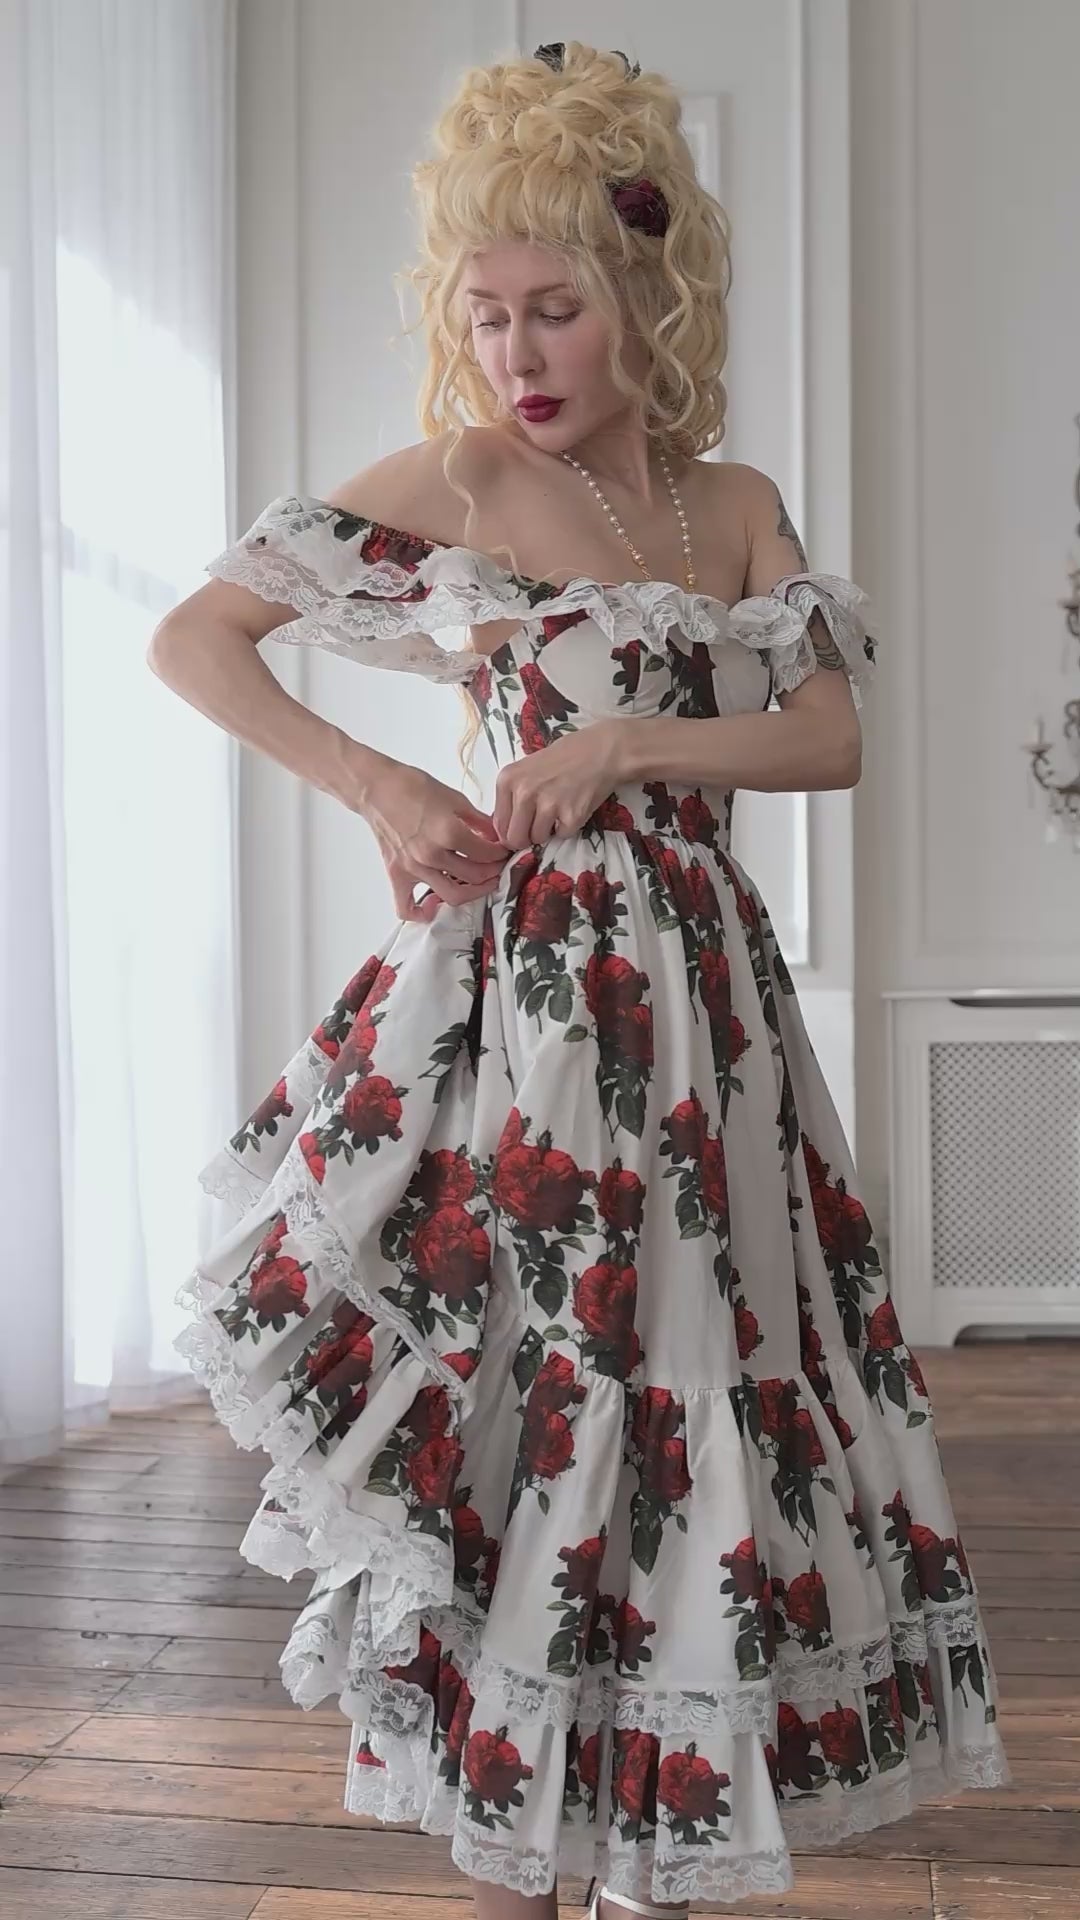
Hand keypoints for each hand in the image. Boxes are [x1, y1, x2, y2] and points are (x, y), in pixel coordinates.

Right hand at [360, 760, 510, 920]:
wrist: (377, 788)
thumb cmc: (412, 787)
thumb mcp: (455, 799)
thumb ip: (479, 822)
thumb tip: (497, 836)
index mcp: (448, 832)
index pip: (487, 854)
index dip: (501, 853)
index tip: (504, 850)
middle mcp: (432, 855)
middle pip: (475, 876)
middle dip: (493, 871)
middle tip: (498, 865)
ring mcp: (414, 868)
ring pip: (452, 896)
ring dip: (472, 892)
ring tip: (480, 882)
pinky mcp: (397, 874)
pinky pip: (407, 907)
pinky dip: (422, 913)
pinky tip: (434, 906)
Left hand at [492, 721, 625, 849]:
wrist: (601, 750)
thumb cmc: (563, 757)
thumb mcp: (527, 769)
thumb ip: (513, 796)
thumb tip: (504, 831)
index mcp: (507, 780)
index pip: (499, 825)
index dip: (511, 830)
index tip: (523, 826)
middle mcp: (524, 792)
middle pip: (515, 839)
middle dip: (527, 838)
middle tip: (540, 826)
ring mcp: (548, 804)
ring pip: (538, 839)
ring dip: (548, 832)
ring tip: (558, 811)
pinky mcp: (571, 815)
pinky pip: (562, 836)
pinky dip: (568, 827)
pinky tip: (573, 808)